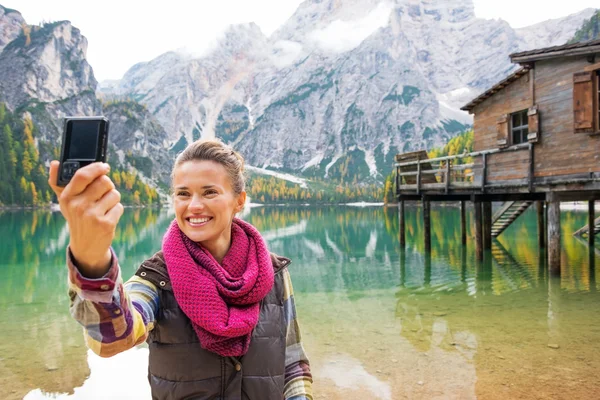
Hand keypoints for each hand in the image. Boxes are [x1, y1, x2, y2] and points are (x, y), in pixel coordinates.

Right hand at [48, 161, 123, 277]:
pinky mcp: (105, 224)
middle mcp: (78, 206)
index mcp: (67, 197)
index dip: (96, 168)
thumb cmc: (78, 218)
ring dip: (113, 199)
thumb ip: (59, 182)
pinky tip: (108, 217)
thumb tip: (54, 163)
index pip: (83, 175)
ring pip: (114, 194)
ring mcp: (92, 215)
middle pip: (104, 182)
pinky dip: (116, 210)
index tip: (104, 166)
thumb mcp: (66, 202)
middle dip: (108, 186)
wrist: (85, 246)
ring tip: (104, 208)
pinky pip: (119, 207)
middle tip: (103, 195)